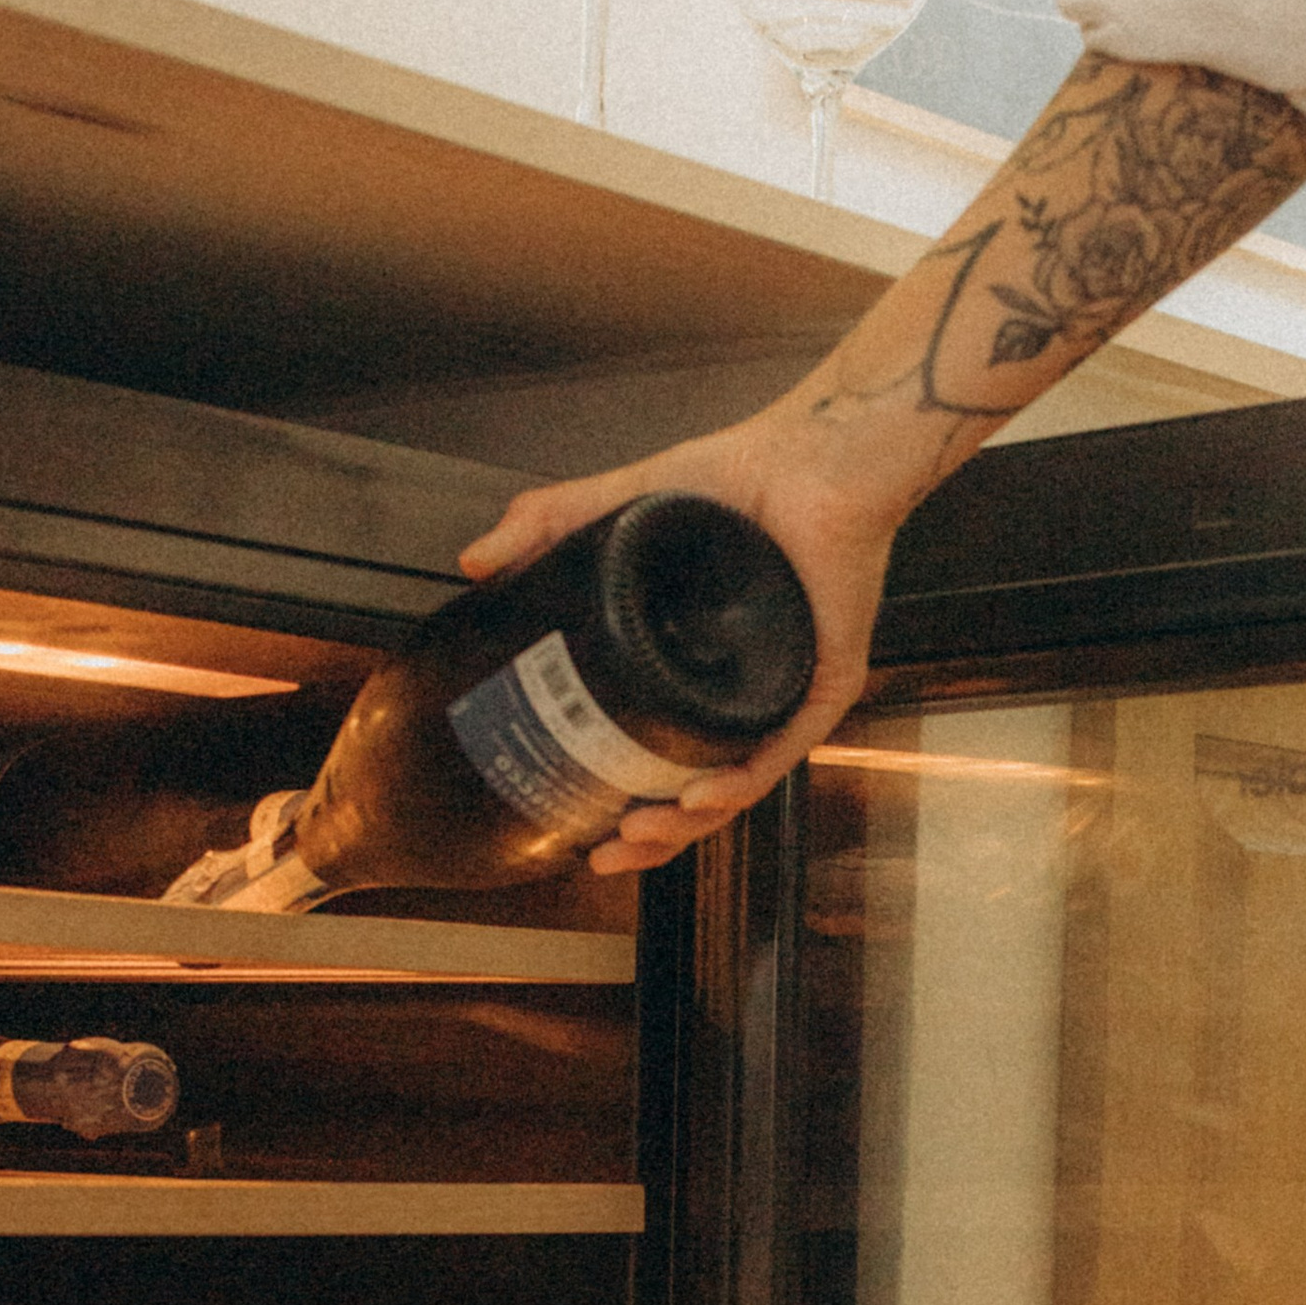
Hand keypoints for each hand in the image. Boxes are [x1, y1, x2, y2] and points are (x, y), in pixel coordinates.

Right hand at [456, 409, 896, 872]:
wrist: (814, 451)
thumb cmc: (744, 475)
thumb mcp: (624, 503)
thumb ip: (548, 524)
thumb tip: (476, 563)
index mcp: (704, 673)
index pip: (662, 756)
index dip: (620, 798)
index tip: (577, 830)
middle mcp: (748, 693)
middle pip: (700, 792)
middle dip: (652, 839)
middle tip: (606, 853)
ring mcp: (790, 692)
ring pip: (740, 784)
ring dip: (688, 822)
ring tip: (640, 834)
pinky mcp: (829, 680)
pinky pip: (786, 746)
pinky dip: (743, 779)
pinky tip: (702, 797)